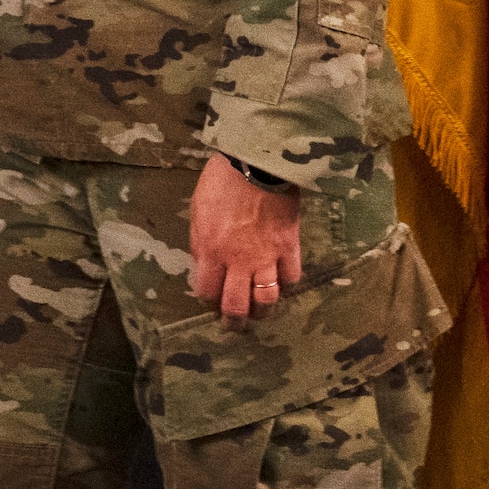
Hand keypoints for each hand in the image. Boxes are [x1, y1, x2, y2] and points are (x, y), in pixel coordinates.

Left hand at [189, 152, 302, 322]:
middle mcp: (237, 261)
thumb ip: (201, 242)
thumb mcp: (198, 211)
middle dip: (234, 321)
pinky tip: (281, 281)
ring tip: (260, 311)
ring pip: (266, 300)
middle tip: (235, 324)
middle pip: (237, 306)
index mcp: (209, 250)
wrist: (255, 164)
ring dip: (262, 310)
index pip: (207, 292)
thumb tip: (204, 264)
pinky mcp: (289, 248)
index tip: (211, 303)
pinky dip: (286, 284)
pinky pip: (291, 279)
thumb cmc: (220, 182)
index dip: (208, 302)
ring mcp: (266, 257)